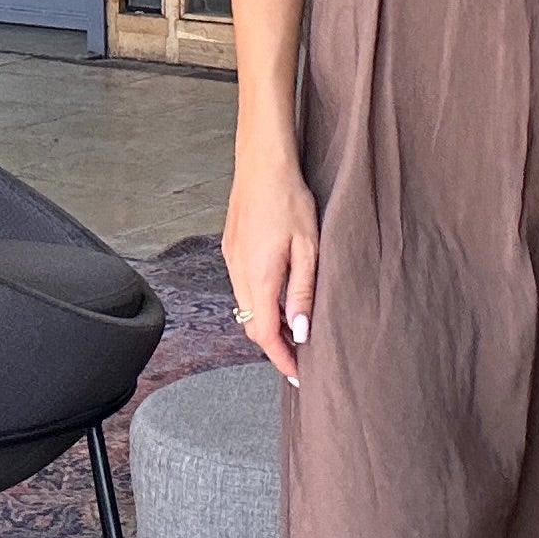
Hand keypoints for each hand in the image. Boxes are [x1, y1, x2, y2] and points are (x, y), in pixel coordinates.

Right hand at [222, 142, 319, 387]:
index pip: (265, 335)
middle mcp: (238, 273)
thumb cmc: (290, 199)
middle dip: (276, 344)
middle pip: (252, 325)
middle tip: (302, 354)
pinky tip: (281, 294)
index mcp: (259, 277)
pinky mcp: (230, 248)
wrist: (262, 162)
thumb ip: (303, 292)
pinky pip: (243, 287)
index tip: (298, 375)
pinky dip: (260, 301)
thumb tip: (301, 332)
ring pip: (246, 307)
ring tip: (296, 326)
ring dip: (268, 322)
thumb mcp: (308, 248)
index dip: (281, 358)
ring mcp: (231, 260)